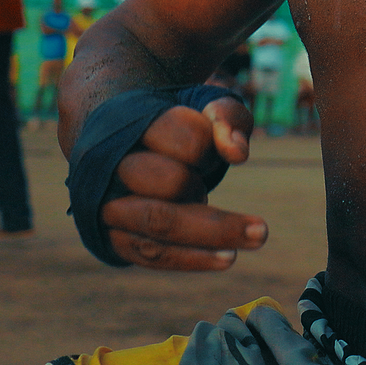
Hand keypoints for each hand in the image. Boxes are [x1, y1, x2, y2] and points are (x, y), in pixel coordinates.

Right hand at [103, 96, 266, 269]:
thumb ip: (225, 116)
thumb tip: (237, 153)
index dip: (211, 146)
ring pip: (159, 223)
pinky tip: (228, 257)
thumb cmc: (170, 126)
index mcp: (131, 121)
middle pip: (169, 182)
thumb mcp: (200, 106)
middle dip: (208, 188)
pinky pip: (153, 255)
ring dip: (211, 234)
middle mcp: (112, 164)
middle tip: (215, 183)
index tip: (218, 147)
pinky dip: (193, 258)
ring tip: (257, 236)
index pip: (185, 137)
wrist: (118, 150)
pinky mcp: (113, 239)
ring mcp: (108, 205)